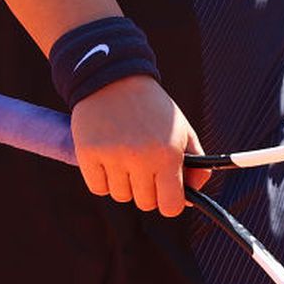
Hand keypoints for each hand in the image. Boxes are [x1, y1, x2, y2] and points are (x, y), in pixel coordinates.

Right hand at [70, 74, 211, 216]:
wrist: (114, 76)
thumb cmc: (152, 107)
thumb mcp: (182, 129)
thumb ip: (195, 164)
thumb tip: (190, 200)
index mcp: (168, 153)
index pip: (171, 206)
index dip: (170, 201)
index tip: (166, 190)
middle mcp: (140, 158)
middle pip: (145, 204)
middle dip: (147, 188)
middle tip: (144, 162)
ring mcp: (112, 157)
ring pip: (121, 196)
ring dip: (124, 182)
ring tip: (125, 153)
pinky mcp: (87, 154)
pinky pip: (98, 188)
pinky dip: (103, 178)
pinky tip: (108, 155)